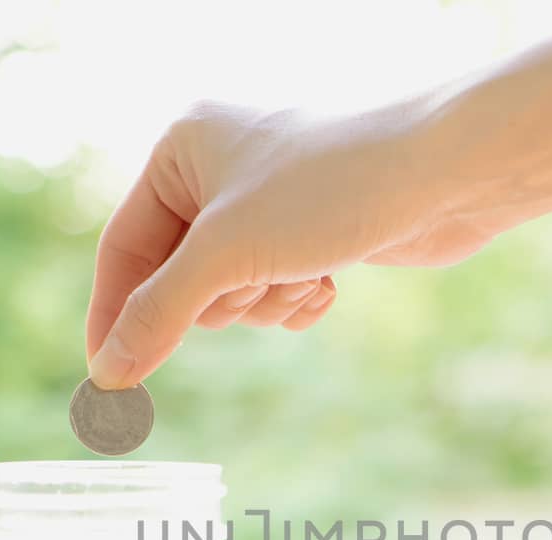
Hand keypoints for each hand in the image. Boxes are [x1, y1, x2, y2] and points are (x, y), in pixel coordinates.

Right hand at [85, 99, 493, 387]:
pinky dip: (298, 299)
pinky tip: (329, 281)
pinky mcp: (314, 231)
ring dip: (267, 300)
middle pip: (178, 279)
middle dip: (223, 299)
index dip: (114, 315)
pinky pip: (277, 291)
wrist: (445, 173)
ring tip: (305, 271)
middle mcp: (219, 168)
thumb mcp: (226, 255)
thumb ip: (158, 315)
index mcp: (181, 149)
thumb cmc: (330, 190)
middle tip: (256, 282)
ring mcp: (269, 202)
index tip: (106, 378)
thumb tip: (107, 373)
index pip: (122, 247)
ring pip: (232, 293)